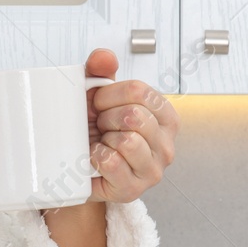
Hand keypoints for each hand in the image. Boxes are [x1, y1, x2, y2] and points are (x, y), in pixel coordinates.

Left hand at [82, 48, 178, 202]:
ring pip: (127, 140)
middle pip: (134, 115)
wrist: (81, 172)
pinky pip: (111, 162)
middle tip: (100, 127)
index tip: (99, 104)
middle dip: (106, 118)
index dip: (109, 93)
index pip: (140, 91)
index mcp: (166, 117)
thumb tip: (104, 57)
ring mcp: (153, 170)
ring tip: (101, 143)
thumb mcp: (100, 98)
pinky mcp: (133, 189)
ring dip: (103, 138)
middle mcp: (167, 145)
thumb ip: (101, 71)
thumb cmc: (96, 132)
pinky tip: (95, 158)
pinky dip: (95, 156)